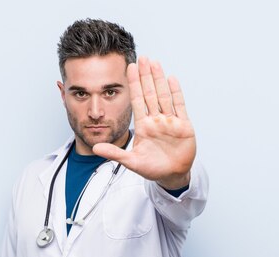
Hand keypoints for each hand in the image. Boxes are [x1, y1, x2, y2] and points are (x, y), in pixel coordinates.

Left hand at [93, 56, 195, 189]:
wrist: (172, 176)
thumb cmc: (152, 169)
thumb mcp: (131, 162)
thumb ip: (114, 153)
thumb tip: (95, 148)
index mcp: (143, 126)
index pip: (137, 100)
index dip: (134, 84)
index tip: (129, 68)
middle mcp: (156, 120)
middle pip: (150, 93)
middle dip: (146, 76)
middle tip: (142, 58)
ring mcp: (170, 121)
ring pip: (164, 96)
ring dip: (159, 79)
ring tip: (154, 62)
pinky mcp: (183, 126)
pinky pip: (179, 105)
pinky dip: (176, 92)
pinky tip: (172, 78)